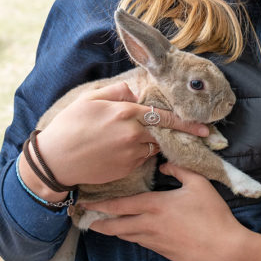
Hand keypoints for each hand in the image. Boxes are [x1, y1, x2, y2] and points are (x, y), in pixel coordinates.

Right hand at [35, 81, 208, 187]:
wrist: (56, 160)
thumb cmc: (70, 126)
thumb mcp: (90, 99)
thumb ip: (117, 92)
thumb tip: (135, 90)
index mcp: (126, 113)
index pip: (164, 116)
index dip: (186, 122)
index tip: (204, 127)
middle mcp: (132, 134)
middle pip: (164, 133)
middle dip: (180, 134)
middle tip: (197, 134)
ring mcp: (130, 154)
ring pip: (153, 146)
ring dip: (154, 142)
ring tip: (141, 139)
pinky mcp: (126, 169)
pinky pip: (141, 158)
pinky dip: (140, 152)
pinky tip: (124, 149)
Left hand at [86, 164, 260, 260]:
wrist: (224, 248)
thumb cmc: (213, 214)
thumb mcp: (198, 183)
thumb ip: (179, 169)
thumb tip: (163, 163)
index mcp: (155, 205)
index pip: (120, 205)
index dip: (100, 205)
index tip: (85, 203)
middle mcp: (149, 225)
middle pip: (115, 225)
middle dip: (98, 222)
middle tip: (84, 219)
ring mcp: (155, 241)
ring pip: (126, 236)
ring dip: (113, 230)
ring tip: (101, 225)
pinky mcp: (163, 252)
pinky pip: (140, 242)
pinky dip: (130, 236)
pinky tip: (130, 233)